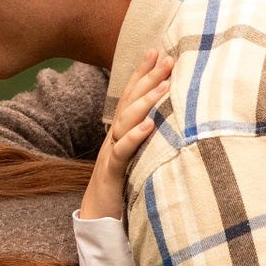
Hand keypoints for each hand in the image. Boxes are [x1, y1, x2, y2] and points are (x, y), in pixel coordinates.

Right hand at [81, 47, 173, 224]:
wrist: (96, 215)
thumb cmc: (120, 184)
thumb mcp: (135, 155)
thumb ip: (145, 137)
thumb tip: (168, 119)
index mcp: (120, 131)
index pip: (131, 95)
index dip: (142, 72)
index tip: (157, 50)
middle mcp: (114, 136)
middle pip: (129, 101)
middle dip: (148, 77)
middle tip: (168, 58)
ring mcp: (111, 152)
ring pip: (126, 121)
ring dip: (145, 101)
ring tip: (165, 85)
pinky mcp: (112, 172)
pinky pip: (122, 151)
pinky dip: (135, 136)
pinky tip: (150, 125)